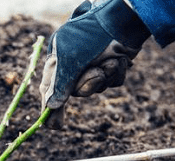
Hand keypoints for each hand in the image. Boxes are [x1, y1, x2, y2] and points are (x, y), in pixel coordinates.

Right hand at [39, 0, 149, 128]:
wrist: (123, 20)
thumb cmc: (91, 35)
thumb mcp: (69, 60)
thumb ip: (59, 84)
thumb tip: (50, 107)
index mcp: (58, 59)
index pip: (50, 88)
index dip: (51, 106)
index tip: (52, 126)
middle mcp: (75, 64)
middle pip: (77, 91)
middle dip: (89, 84)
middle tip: (96, 73)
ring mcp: (94, 65)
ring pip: (97, 88)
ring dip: (105, 76)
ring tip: (110, 59)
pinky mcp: (111, 66)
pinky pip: (112, 82)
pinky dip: (117, 73)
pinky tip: (119, 58)